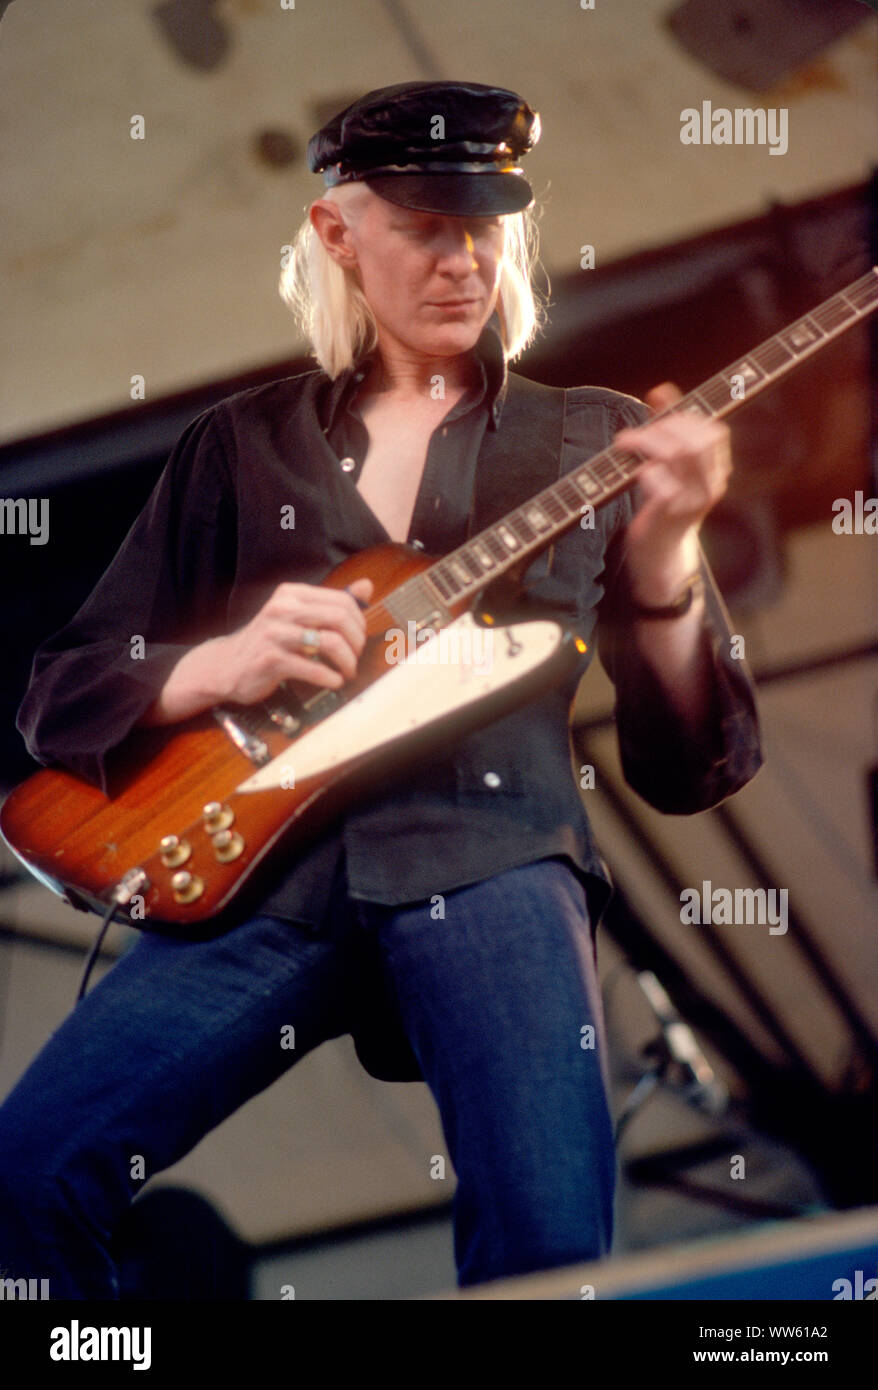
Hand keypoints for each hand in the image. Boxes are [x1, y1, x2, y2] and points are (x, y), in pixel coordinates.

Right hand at [212, 577, 373, 703]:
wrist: (227, 666)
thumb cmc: (268, 641)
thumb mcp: (296, 616)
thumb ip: (331, 602)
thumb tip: (366, 587)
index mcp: (292, 594)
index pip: (342, 600)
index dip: (359, 622)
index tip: (359, 640)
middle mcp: (282, 608)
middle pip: (339, 618)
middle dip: (357, 642)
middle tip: (356, 658)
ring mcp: (275, 634)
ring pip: (330, 642)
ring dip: (347, 662)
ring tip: (347, 672)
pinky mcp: (271, 659)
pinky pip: (313, 668)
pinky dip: (330, 678)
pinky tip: (334, 682)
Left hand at [614, 383, 731, 602]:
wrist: (661, 554)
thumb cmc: (663, 503)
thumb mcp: (670, 465)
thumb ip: (667, 428)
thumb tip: (661, 390)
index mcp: (717, 470)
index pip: (714, 431)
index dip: (686, 417)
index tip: (658, 418)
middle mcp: (712, 485)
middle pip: (699, 439)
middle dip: (665, 427)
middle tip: (637, 433)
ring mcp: (693, 500)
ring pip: (680, 454)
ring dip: (647, 441)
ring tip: (625, 443)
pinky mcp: (671, 514)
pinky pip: (660, 482)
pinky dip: (643, 470)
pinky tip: (633, 473)